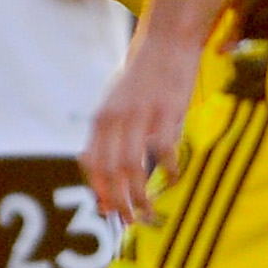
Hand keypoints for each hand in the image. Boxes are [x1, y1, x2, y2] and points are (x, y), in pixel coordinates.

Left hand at [81, 33, 200, 220]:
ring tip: (148, 213)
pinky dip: (169, 169)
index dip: (100, 193)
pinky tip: (174, 178)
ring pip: (133, 166)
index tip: (108, 213)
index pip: (92, 165)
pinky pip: (164, 149)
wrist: (163, 45)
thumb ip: (109, 138)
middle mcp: (115, 120)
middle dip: (118, 202)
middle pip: (110, 172)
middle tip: (129, 222)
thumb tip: (102, 172)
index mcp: (100, 121)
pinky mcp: (166, 112)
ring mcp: (140, 117)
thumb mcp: (115, 108)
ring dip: (140, 195)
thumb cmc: (140, 84)